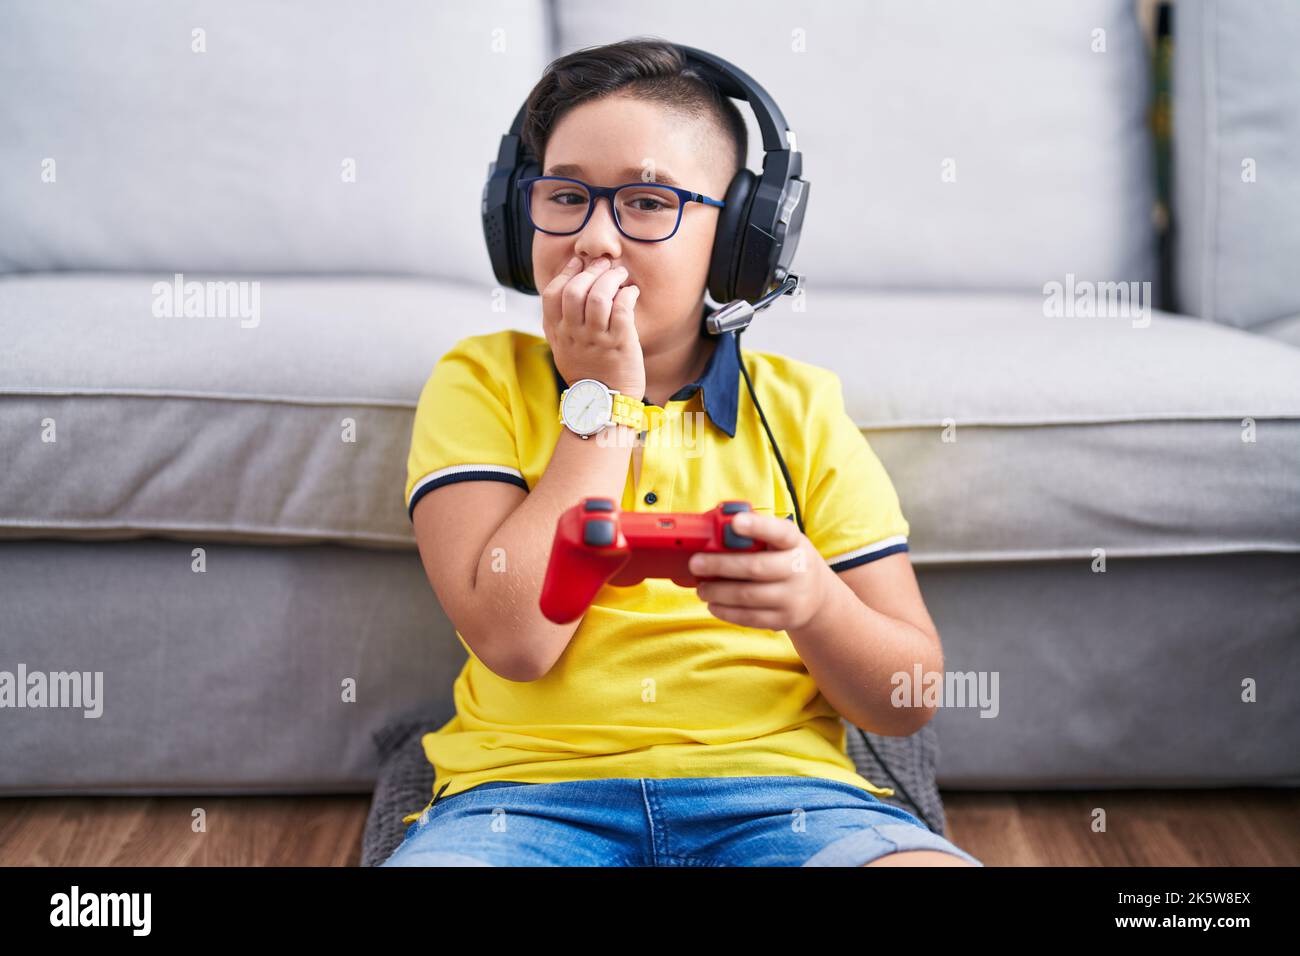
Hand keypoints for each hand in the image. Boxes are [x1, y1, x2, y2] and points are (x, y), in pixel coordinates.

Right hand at [543, 255, 644, 397]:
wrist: (604, 402)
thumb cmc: (588, 371)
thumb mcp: (563, 347)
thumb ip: (561, 321)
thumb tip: (571, 285)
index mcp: (558, 332)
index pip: (553, 293)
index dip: (566, 272)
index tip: (579, 262)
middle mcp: (575, 334)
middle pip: (575, 290)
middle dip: (592, 270)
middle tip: (605, 265)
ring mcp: (597, 339)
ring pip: (599, 296)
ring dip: (611, 279)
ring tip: (620, 275)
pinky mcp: (620, 343)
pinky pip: (622, 309)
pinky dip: (628, 294)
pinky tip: (631, 292)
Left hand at [689, 512, 830, 631]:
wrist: (817, 595)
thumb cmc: (785, 559)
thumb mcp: (780, 542)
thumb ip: (755, 535)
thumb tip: (716, 529)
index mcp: (795, 542)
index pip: (779, 532)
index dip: (758, 526)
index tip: (735, 522)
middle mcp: (799, 568)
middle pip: (756, 567)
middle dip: (720, 565)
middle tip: (695, 564)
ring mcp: (793, 597)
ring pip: (748, 596)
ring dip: (718, 592)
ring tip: (701, 589)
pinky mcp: (785, 619)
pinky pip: (750, 618)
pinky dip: (726, 612)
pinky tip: (713, 605)